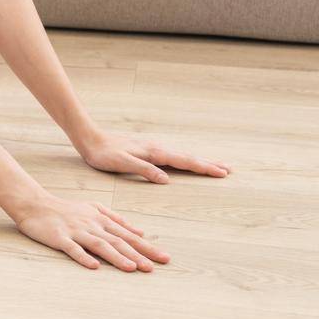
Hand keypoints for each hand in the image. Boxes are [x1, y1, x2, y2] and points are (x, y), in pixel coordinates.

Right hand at [13, 195, 168, 271]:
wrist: (34, 204)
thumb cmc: (64, 208)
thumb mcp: (92, 208)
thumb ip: (115, 218)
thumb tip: (139, 231)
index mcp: (101, 220)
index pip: (128, 235)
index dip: (146, 247)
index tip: (164, 258)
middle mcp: (91, 225)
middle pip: (117, 241)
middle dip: (137, 255)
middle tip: (153, 268)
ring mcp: (75, 231)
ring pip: (99, 245)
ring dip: (116, 257)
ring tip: (131, 268)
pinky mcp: (59, 238)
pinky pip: (73, 248)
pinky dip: (84, 257)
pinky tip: (94, 266)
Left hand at [75, 128, 230, 182]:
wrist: (90, 138)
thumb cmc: (104, 154)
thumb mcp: (122, 164)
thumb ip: (144, 170)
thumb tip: (166, 180)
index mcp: (154, 152)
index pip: (184, 161)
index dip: (203, 167)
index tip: (222, 172)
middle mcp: (157, 147)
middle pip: (187, 156)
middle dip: (208, 163)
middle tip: (228, 169)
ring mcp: (152, 147)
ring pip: (181, 154)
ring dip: (199, 159)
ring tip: (214, 164)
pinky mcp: (147, 148)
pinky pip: (172, 154)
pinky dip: (184, 158)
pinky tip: (185, 160)